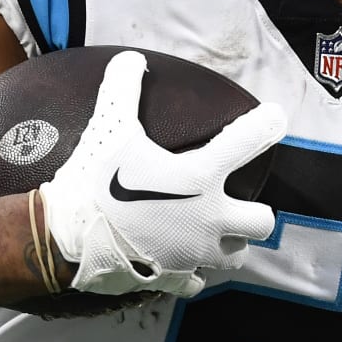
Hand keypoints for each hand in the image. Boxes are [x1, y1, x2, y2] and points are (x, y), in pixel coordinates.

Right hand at [40, 51, 283, 297]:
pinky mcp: (174, 278)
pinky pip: (196, 283)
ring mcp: (195, 254)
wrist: (65, 237)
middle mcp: (210, 219)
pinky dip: (191, 273)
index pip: (249, 141)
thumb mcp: (109, 127)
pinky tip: (179, 259)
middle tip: (237, 201)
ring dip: (229, 243)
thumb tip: (130, 58)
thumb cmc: (93, 181)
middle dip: (256, 212)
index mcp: (201, 176)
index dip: (267, 124)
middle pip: (263, 222)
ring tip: (212, 232)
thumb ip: (123, 88)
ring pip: (236, 255)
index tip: (275, 117)